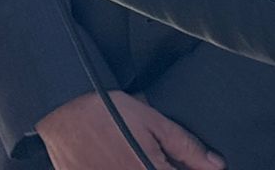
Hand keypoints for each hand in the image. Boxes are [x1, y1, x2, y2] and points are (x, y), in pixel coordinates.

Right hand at [37, 90, 222, 169]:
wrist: (57, 110)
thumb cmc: (104, 110)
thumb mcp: (150, 120)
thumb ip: (185, 146)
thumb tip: (216, 165)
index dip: (188, 167)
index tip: (180, 161)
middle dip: (162, 163)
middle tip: (146, 150)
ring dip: (140, 163)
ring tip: (128, 151)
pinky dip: (117, 165)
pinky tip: (113, 156)